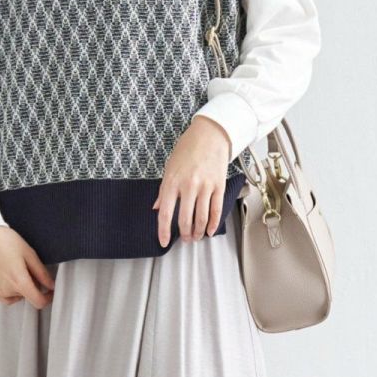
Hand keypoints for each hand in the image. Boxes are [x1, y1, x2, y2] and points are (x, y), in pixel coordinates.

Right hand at [0, 225, 55, 307]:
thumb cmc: (4, 241)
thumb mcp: (29, 254)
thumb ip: (42, 273)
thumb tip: (50, 285)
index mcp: (19, 282)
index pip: (38, 301)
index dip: (48, 298)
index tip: (50, 292)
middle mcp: (6, 290)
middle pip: (27, 297)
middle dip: (32, 286)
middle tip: (29, 269)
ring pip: (16, 297)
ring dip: (21, 289)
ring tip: (17, 269)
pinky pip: (4, 296)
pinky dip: (10, 290)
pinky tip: (8, 275)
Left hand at [152, 116, 232, 246]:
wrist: (210, 134)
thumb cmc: (187, 149)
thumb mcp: (169, 167)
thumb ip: (163, 190)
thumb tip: (157, 208)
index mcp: (172, 181)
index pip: (165, 213)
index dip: (163, 231)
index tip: (163, 242)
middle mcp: (188, 185)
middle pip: (184, 219)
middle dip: (185, 234)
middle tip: (185, 240)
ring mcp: (205, 186)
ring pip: (201, 218)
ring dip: (199, 231)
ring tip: (197, 237)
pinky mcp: (218, 186)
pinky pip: (216, 210)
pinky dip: (213, 224)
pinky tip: (210, 231)